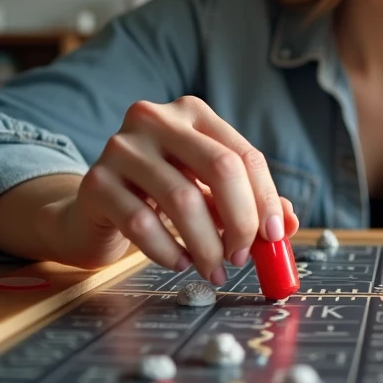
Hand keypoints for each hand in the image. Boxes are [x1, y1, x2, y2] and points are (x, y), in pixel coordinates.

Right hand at [55, 96, 299, 280]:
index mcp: (193, 113)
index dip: (265, 199)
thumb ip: (250, 203)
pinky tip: (179, 262)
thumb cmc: (160, 197)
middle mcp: (156, 119)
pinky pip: (142, 223)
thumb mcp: (209, 193)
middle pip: (220, 168)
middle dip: (241, 221)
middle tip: (242, 256)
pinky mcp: (96, 182)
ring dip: (207, 245)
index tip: (275, 237)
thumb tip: (289, 224)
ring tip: (213, 269)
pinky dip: (169, 251)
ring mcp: (121, 147)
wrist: (94, 211)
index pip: (243, 154)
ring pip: (182, 199)